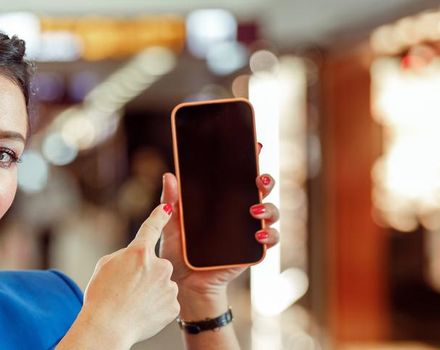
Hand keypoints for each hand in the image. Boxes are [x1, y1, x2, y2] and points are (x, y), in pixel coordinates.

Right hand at [61, 203, 180, 348]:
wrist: (107, 328)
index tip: (168, 207)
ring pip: (161, 285)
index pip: (152, 228)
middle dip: (145, 275)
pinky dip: (155, 307)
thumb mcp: (105, 266)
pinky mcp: (173, 306)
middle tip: (126, 290)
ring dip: (150, 291)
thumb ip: (125, 256)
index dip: (160, 216)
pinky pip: (165, 302)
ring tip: (132, 304)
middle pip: (155, 266)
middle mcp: (159, 266)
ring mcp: (168, 286)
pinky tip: (142, 313)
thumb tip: (136, 257)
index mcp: (139, 252)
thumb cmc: (101, 296)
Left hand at [158, 146, 279, 318]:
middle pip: (261, 191)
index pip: (239, 176)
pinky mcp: (252, 251)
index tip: (257, 146)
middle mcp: (240, 213)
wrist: (185, 283)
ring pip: (271, 212)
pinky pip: (270, 240)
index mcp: (222, 201)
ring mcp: (249, 231)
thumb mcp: (172, 224)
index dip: (251, 160)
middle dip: (266, 180)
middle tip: (259, 180)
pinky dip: (269, 235)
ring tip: (254, 210)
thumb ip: (172, 201)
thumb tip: (169, 175)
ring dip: (268, 208)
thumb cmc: (178, 252)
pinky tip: (258, 234)